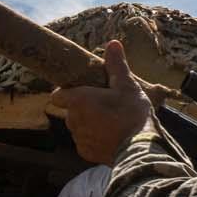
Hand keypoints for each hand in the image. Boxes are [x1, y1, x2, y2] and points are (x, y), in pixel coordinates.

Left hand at [48, 40, 153, 164]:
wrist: (139, 150)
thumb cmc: (131, 114)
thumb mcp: (127, 86)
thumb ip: (116, 65)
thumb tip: (113, 43)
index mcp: (78, 100)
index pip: (58, 95)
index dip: (68, 92)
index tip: (84, 90)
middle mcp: (73, 120)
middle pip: (71, 110)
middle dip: (83, 107)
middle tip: (105, 105)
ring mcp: (78, 138)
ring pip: (78, 127)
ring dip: (89, 123)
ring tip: (111, 121)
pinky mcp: (86, 153)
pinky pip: (86, 142)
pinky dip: (94, 139)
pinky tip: (111, 136)